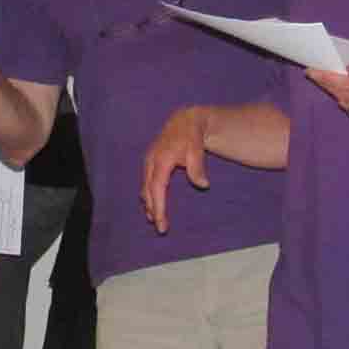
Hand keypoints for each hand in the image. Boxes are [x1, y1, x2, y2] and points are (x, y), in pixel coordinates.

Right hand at [141, 106, 212, 233]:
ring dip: (149, 203)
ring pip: (145, 187)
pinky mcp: (150, 162)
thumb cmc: (191, 135)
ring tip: (155, 219)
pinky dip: (149, 195)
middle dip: (153, 210)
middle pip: (148, 191)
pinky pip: (147, 182)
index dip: (158, 207)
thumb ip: (198, 167)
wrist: (185, 120)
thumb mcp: (197, 148)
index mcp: (161, 159)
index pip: (157, 188)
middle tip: (161, 228)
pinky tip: (153, 204)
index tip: (161, 222)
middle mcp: (151, 161)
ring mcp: (149, 161)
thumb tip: (203, 185)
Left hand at [306, 59, 348, 129]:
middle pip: (343, 93)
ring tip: (330, 82)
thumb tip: (339, 71)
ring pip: (345, 103)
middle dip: (327, 83)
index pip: (346, 81)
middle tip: (314, 74)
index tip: (311, 71)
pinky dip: (347, 103)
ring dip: (335, 93)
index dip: (327, 77)